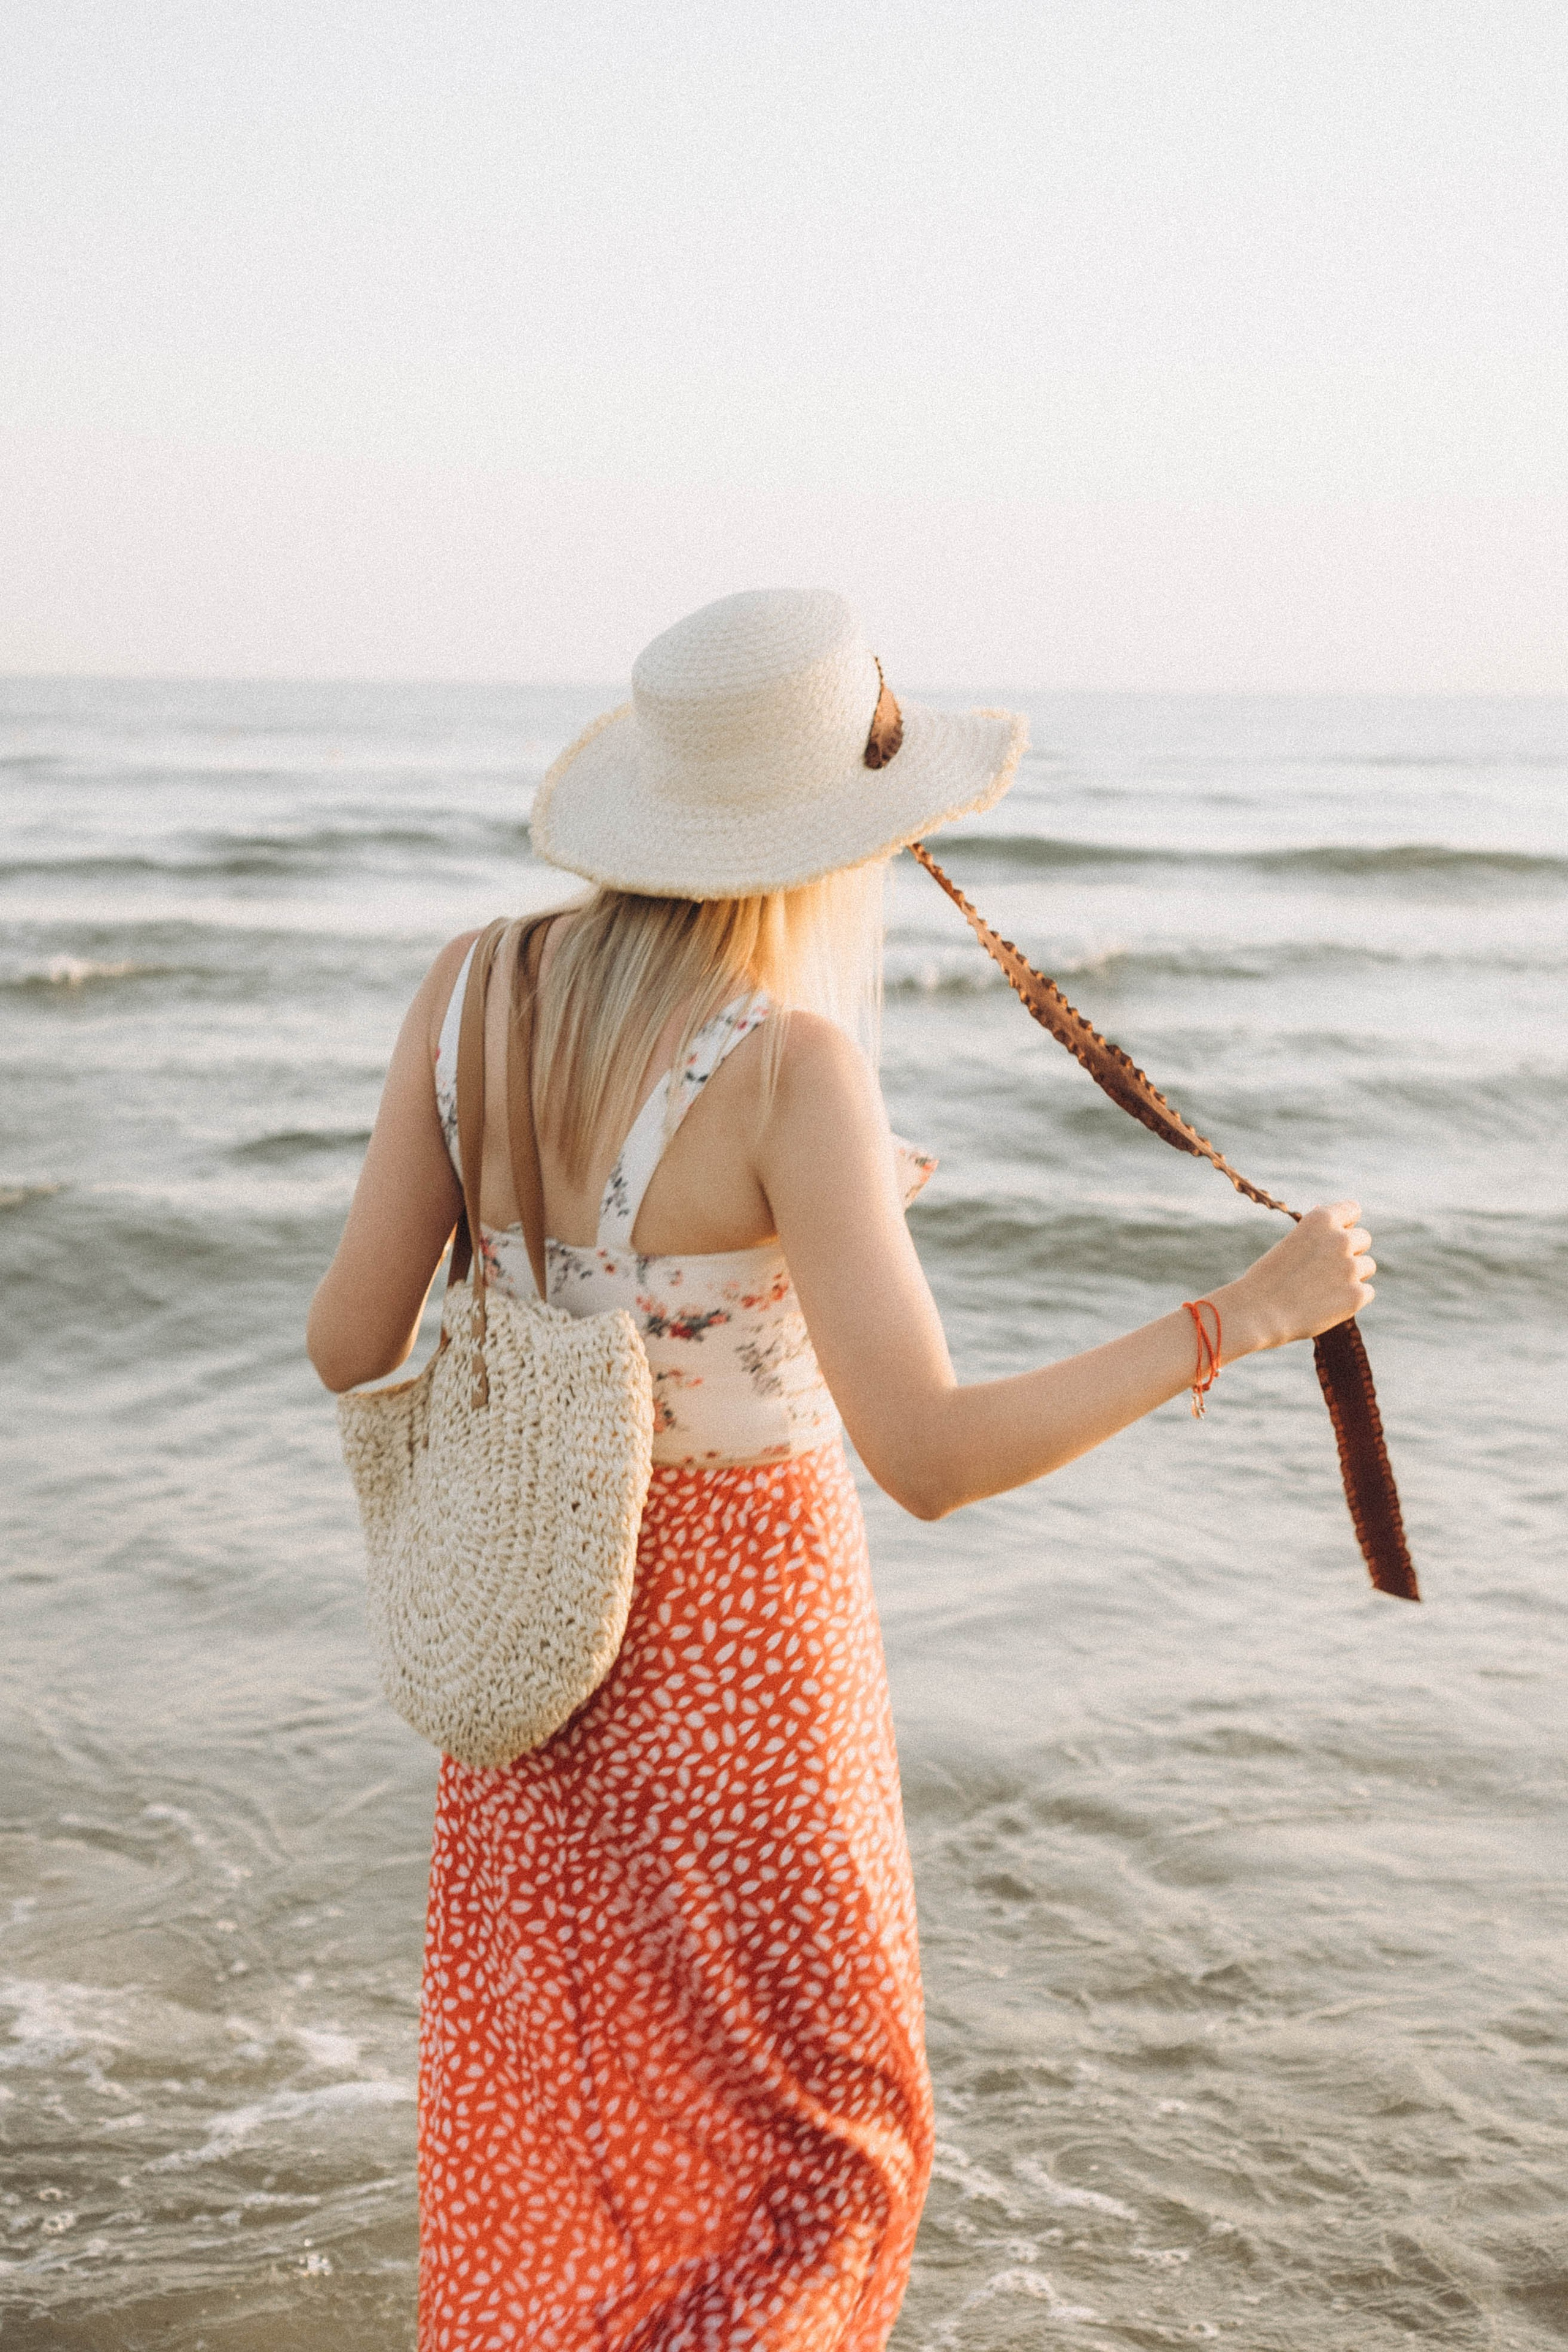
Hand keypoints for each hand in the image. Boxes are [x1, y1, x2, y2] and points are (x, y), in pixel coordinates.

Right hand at [1215, 1201, 1375, 1355]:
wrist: (1258, 1313)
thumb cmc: (1269, 1278)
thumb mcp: (1291, 1243)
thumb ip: (1319, 1235)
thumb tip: (1344, 1226)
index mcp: (1321, 1219)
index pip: (1352, 1210)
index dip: (1345, 1225)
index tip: (1334, 1239)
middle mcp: (1340, 1238)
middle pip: (1364, 1239)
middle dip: (1351, 1252)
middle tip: (1325, 1270)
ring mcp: (1350, 1267)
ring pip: (1367, 1266)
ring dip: (1352, 1275)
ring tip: (1323, 1289)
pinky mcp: (1356, 1294)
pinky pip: (1366, 1292)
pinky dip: (1351, 1299)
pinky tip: (1327, 1305)